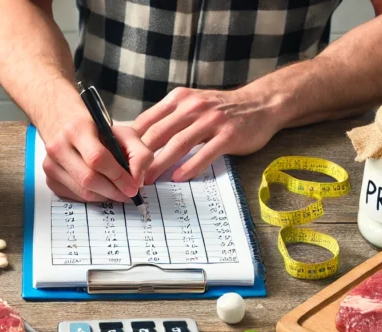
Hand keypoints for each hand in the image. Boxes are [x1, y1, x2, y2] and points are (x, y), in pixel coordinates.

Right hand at [39, 116, 152, 202]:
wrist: (67, 127)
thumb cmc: (98, 132)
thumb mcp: (123, 133)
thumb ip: (139, 153)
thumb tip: (137, 180)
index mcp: (76, 129)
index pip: (97, 159)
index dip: (118, 176)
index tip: (133, 186)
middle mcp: (58, 146)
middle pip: (88, 179)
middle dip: (113, 190)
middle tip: (127, 193)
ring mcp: (50, 164)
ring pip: (83, 192)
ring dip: (105, 196)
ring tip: (116, 190)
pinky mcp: (50, 180)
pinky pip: (76, 197)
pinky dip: (93, 196)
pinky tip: (100, 188)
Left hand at [133, 87, 280, 183]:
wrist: (261, 104)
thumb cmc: (221, 110)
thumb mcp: (192, 105)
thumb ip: (169, 119)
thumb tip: (138, 141)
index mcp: (179, 100)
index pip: (146, 121)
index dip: (130, 143)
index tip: (120, 161)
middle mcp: (193, 107)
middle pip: (158, 134)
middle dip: (141, 158)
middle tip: (128, 177)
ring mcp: (211, 120)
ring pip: (178, 144)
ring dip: (160, 165)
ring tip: (148, 181)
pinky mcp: (228, 135)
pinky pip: (205, 153)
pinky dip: (190, 167)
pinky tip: (179, 178)